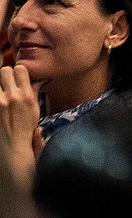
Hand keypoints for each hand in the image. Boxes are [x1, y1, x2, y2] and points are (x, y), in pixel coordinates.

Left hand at [0, 65, 41, 182]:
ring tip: (2, 95)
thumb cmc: (25, 131)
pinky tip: (0, 104)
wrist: (14, 149)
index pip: (20, 69)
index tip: (18, 79)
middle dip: (5, 76)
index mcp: (27, 97)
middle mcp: (12, 97)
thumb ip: (34, 92)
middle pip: (4, 70)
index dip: (18, 73)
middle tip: (7, 85)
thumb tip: (40, 78)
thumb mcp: (35, 110)